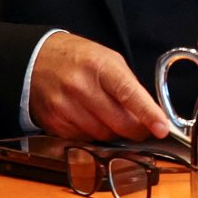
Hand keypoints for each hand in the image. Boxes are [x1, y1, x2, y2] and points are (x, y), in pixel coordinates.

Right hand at [29, 33, 171, 140]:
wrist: (35, 59)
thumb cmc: (79, 58)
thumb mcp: (109, 60)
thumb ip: (128, 86)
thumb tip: (148, 115)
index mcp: (101, 67)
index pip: (130, 94)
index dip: (148, 114)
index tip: (162, 129)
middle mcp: (80, 87)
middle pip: (118, 122)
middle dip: (136, 130)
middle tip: (142, 128)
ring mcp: (64, 106)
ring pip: (101, 135)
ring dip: (113, 132)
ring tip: (110, 117)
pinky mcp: (52, 122)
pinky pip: (82, 139)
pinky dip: (92, 135)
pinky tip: (90, 120)